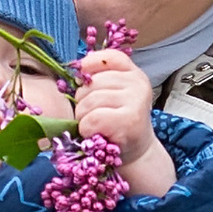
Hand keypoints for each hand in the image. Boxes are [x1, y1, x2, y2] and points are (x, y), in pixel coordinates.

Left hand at [78, 47, 174, 196]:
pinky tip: (97, 134)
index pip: (106, 58)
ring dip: (83, 118)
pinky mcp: (129, 121)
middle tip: (92, 115)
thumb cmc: (117, 123)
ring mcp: (136, 101)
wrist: (136, 154)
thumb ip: (98, 80)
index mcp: (133, 73)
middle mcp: (137, 83)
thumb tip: (75, 71)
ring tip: (95, 126)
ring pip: (89, 101)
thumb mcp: (112, 96)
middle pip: (92, 83)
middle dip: (82, 101)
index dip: (88, 67)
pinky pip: (92, 119)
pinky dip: (87, 129)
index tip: (84, 83)